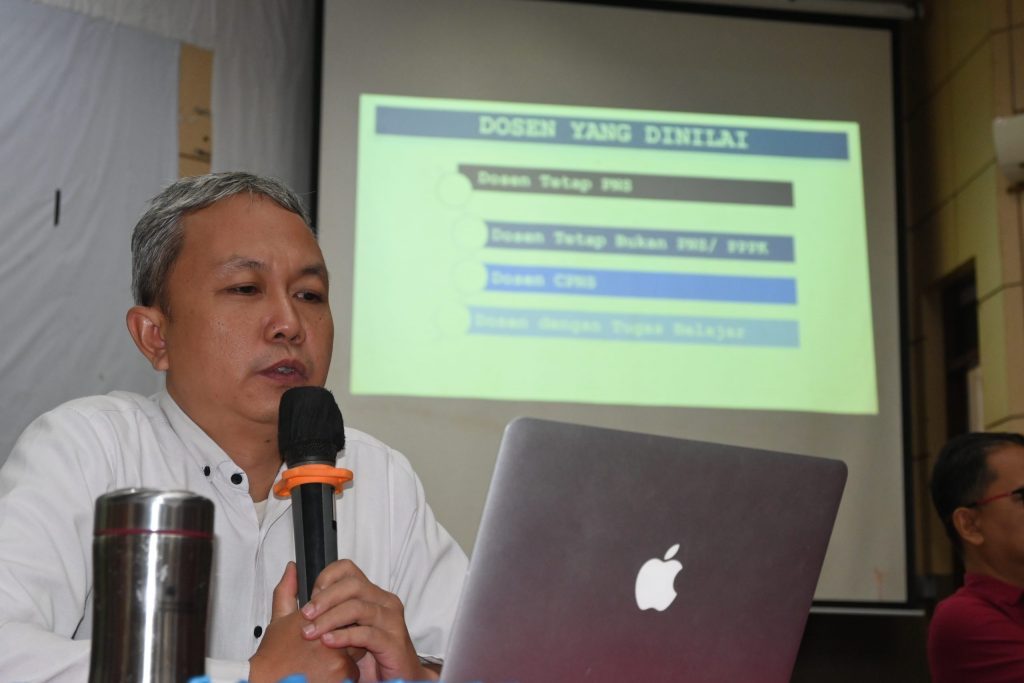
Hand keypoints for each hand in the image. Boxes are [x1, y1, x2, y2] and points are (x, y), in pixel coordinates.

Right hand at [249, 562, 359, 682]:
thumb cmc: (274, 658)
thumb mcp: (278, 620)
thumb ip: (287, 591)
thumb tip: (292, 569)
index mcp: (314, 619)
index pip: (344, 610)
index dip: (338, 620)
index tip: (328, 629)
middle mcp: (326, 636)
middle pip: (352, 631)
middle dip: (343, 638)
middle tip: (321, 652)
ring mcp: (336, 656)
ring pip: (355, 653)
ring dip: (344, 658)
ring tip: (320, 664)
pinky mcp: (342, 675)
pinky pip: (353, 673)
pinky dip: (343, 676)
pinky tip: (324, 676)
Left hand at [299, 559, 437, 681]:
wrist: (396, 679)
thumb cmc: (366, 654)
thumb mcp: (338, 625)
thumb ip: (312, 599)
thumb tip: (292, 569)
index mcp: (370, 594)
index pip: (347, 569)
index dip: (326, 578)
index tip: (310, 595)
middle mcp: (383, 601)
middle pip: (352, 585)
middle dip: (325, 598)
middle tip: (305, 615)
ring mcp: (391, 620)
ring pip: (359, 607)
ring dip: (331, 618)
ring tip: (311, 632)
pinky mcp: (393, 641)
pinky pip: (367, 634)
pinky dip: (345, 636)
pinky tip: (328, 642)